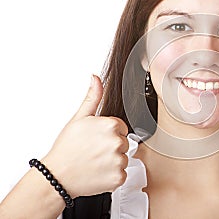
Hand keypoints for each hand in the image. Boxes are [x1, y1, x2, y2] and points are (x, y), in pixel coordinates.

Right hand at [42, 75, 128, 197]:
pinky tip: (98, 173)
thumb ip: (92, 97)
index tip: (96, 140)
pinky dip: (112, 176)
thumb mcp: (79, 118)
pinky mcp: (119, 178)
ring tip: (95, 163)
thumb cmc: (66, 148)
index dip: (109, 134)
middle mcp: (117, 142)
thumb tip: (96, 78)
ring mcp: (119, 161)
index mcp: (111, 125)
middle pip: (124, 143)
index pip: (122, 128)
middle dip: (112, 147)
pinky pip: (122, 175)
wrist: (56, 176)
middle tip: (94, 152)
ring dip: (113, 162)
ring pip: (124, 159)